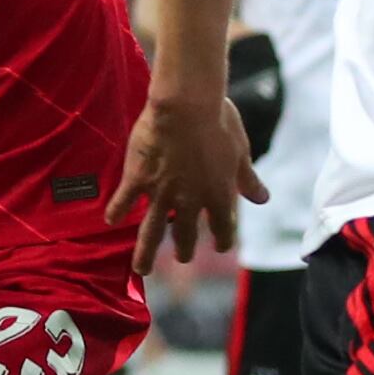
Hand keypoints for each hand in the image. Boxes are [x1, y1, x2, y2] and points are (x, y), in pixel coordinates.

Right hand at [106, 80, 262, 263]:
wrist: (186, 104)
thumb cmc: (219, 121)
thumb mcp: (240, 151)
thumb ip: (248, 179)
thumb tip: (262, 199)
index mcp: (219, 195)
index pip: (224, 228)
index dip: (223, 239)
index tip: (221, 246)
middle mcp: (190, 201)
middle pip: (185, 235)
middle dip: (185, 250)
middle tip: (183, 257)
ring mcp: (162, 193)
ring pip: (151, 232)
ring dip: (146, 253)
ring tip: (142, 270)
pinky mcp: (138, 179)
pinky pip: (124, 201)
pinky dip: (117, 212)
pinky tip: (111, 221)